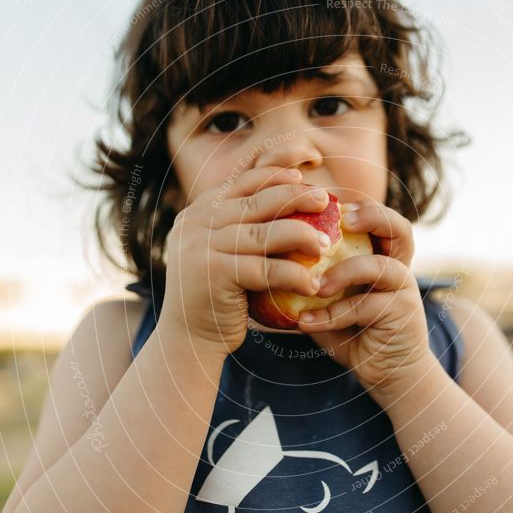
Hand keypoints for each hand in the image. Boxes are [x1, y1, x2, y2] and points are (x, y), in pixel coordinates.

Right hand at [158, 166, 329, 356]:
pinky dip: (295, 275)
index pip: (241, 182)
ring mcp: (202, 247)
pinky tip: (313, 285)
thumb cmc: (216, 296)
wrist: (186, 338)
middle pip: (257, 201)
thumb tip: (289, 197)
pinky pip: (267, 270)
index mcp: (197, 212)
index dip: (275, 174)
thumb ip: (240, 227)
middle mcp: (195, 223)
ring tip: (325, 245)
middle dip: (296, 196)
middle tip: (326, 200)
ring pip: (265, 233)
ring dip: (302, 235)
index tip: (304, 176)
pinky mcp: (214, 274)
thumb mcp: (221, 252)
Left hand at [296, 199, 435, 401]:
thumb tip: (262, 264)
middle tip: (341, 219)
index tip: (325, 200)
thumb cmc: (354, 334)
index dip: (358, 204)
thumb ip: (310, 282)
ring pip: (380, 267)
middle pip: (399, 228)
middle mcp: (399, 268)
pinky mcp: (403, 317)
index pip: (379, 218)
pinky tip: (306, 323)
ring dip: (344, 272)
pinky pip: (365, 308)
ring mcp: (405, 292)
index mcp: (383, 257)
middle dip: (371, 216)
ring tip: (315, 285)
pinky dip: (332, 316)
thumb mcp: (330, 303)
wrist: (389, 375)